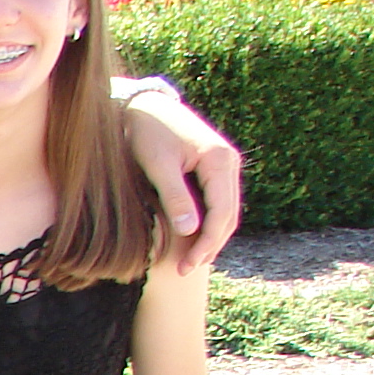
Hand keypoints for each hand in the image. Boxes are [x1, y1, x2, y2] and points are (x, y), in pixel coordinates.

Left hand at [121, 92, 242, 271]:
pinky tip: (190, 238)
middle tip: (186, 270)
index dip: (206, 244)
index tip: (186, 267)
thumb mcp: (157, 165)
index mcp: (219, 161)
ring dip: (211, 236)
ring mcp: (223, 163)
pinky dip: (207, 221)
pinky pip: (216, 199)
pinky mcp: (213, 165)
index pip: (222, 214)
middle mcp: (228, 162)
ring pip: (225, 208)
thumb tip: (190, 231)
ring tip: (190, 261)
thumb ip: (175, 196)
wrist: (144, 104)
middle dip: (211, 245)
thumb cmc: (146, 132)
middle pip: (229, 214)